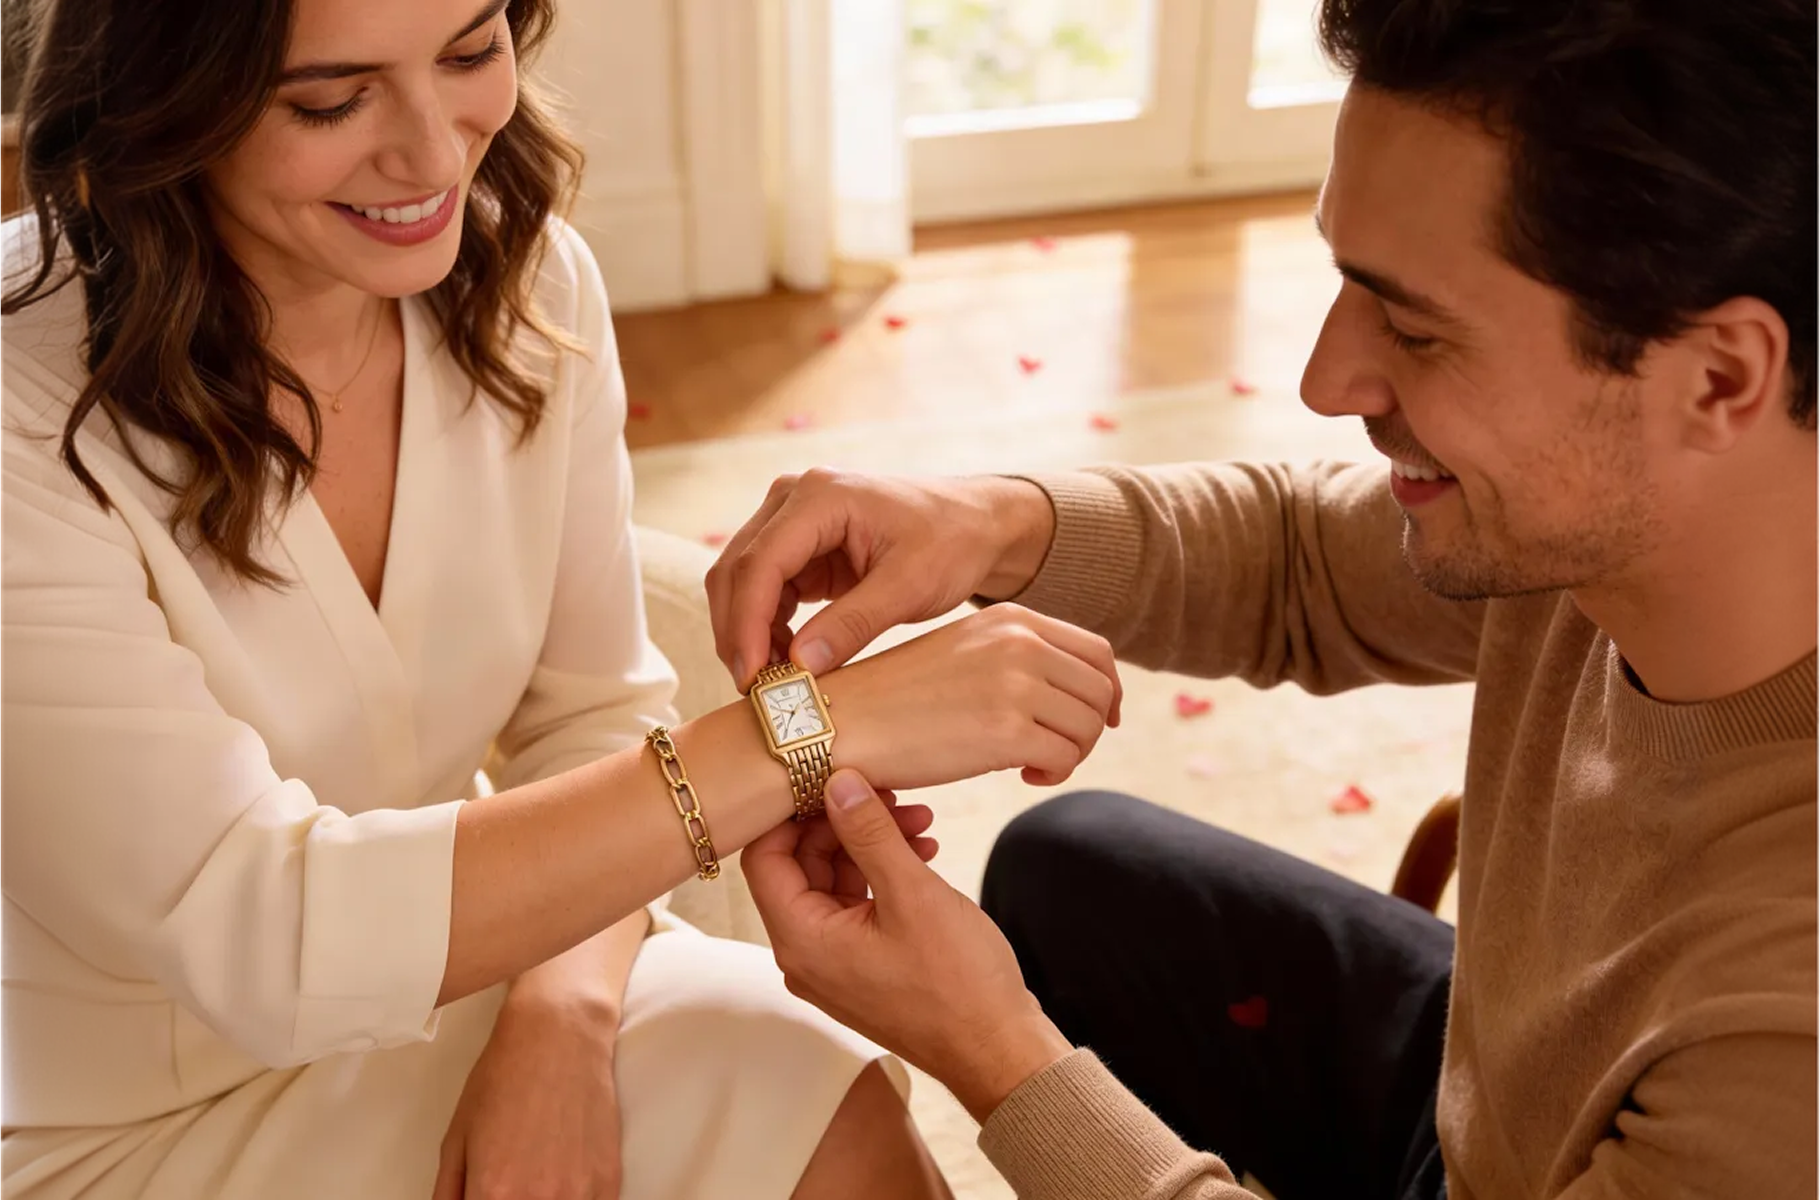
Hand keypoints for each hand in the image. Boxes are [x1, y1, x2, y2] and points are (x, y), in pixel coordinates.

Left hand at [431, 996, 622, 1199]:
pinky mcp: (609, 1182)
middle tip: (509, 1181)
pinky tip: (564, 1176)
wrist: (559, 1035)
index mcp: (492, 1193)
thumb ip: (447, 1194)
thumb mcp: (456, 1138)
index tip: (487, 1193)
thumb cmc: (503, 1078)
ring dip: (544, 1199)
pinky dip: (575, 1198)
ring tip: (537, 1173)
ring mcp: (578, 1194)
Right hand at [706, 469, 1057, 689]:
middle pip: (737, 570)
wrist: (975, 524)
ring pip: (741, 581)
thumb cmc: (951, 542)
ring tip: (773, 681)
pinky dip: (765, 627)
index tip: (753, 676)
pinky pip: (763, 589)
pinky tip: (786, 660)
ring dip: (748, 632)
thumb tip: (800, 666)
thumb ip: (854, 624)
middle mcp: (793, 499)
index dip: (747, 623)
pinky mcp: (798, 547)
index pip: (760, 563)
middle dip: (738, 632)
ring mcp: (791, 521)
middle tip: (754, 690)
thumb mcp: (910, 586)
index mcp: (821, 496)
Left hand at [745, 769, 1073, 1122]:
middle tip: (894, 797)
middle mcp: (804, 957)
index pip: (765, 857)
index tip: (835, 781)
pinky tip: (923, 853)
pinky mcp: (861, 968)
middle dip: (846, 824)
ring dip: (871, 845)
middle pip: (800, 866)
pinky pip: (855, 907)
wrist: (997, 1049)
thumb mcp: (911, 893)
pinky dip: (883, 874)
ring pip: (833, 882)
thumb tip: (835, 782)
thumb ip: (868, 833)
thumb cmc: (958, 982)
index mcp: (801, 942)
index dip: (795, 813)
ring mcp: (832, 966)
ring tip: (921, 822)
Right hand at [820, 603, 1120, 789]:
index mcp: (1010, 619)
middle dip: (1088, 728)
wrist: (843, 721)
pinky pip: (1065, 758)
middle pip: (1100, 691)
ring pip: (1089, 727)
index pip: (1096, 653)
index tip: (1097, 720)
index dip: (1107, 692)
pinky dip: (1053, 774)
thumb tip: (1068, 690)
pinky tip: (1021, 776)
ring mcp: (1014, 684)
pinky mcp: (1005, 731)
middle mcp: (1018, 643)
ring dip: (1070, 754)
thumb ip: (1013, 658)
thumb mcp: (961, 654)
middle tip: (1053, 751)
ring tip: (1032, 764)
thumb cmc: (896, 698)